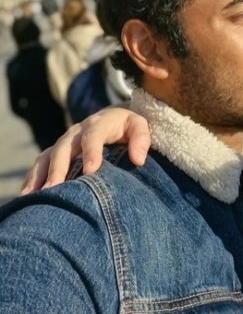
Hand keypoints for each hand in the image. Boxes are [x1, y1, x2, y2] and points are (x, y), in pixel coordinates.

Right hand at [21, 107, 149, 194]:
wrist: (114, 117)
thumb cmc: (129, 126)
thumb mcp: (140, 126)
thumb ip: (142, 139)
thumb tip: (139, 159)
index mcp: (99, 124)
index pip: (93, 136)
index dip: (91, 152)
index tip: (91, 171)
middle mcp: (76, 132)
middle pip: (64, 149)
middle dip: (59, 169)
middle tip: (55, 189)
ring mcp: (64, 142)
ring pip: (48, 156)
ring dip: (41, 176)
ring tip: (38, 196)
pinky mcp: (56, 151)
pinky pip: (41, 164)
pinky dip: (33, 178)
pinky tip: (28, 196)